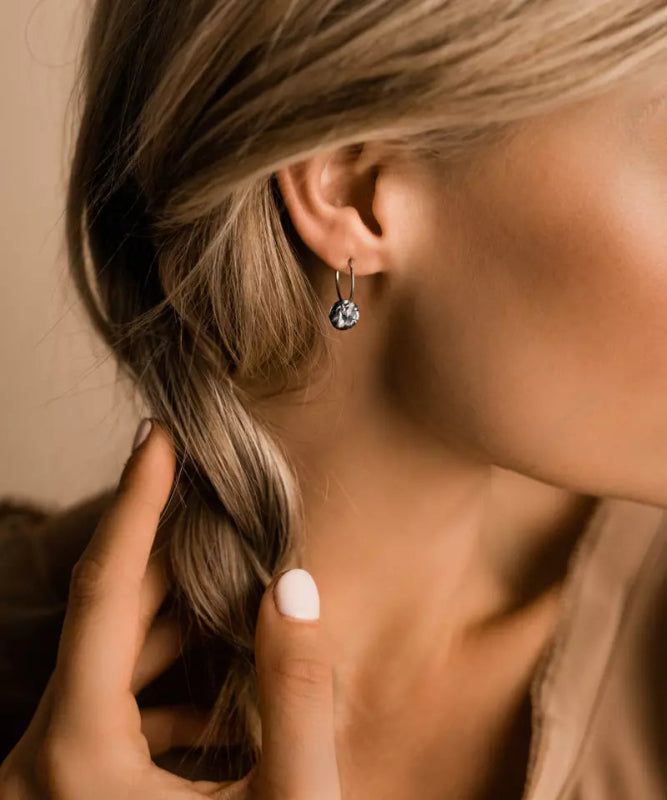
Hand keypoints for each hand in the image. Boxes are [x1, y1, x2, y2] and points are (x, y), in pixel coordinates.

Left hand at [0, 419, 341, 798]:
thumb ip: (295, 692)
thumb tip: (294, 588)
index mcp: (77, 754)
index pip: (104, 591)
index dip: (137, 502)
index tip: (158, 437)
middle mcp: (38, 760)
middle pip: (106, 619)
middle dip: (172, 558)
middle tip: (220, 503)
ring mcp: (44, 775)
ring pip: (105, 661)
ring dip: (174, 624)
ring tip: (241, 597)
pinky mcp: (64, 788)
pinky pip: (105, 704)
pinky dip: (160, 680)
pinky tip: (220, 691)